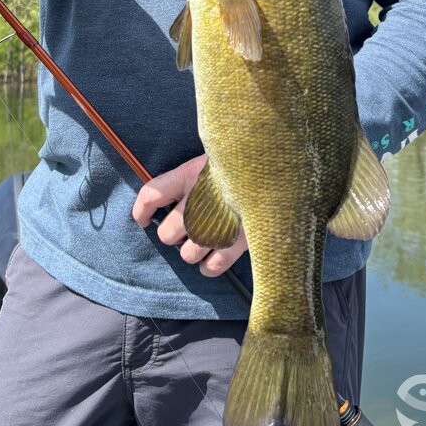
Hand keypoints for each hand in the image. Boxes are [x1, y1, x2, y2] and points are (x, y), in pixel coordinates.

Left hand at [132, 154, 248, 277]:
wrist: (284, 165)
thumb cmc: (245, 162)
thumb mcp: (215, 157)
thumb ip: (192, 176)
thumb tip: (168, 199)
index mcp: (191, 173)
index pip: (152, 194)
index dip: (141, 210)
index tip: (142, 219)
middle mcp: (200, 199)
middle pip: (166, 233)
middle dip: (174, 234)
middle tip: (189, 226)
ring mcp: (220, 223)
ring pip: (187, 254)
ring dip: (193, 250)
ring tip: (207, 238)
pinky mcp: (241, 241)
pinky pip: (212, 267)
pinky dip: (210, 266)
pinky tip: (215, 257)